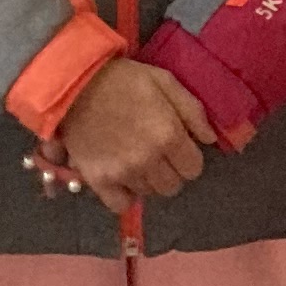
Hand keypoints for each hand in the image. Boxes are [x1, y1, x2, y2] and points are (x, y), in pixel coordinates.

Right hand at [55, 57, 216, 212]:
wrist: (75, 83)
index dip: (188, 158)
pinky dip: (124, 195)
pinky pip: (121, 205)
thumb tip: (210, 139)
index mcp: (168, 135)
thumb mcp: (164, 81)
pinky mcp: (98, 180)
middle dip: (170, 170)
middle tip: (157, 153)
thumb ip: (192, 111)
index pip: (193, 169)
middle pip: (173, 186)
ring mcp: (123, 173)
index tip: (177, 147)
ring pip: (149, 193)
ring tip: (135, 158)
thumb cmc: (123, 79)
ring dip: (147, 179)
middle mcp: (149, 160)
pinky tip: (122, 177)